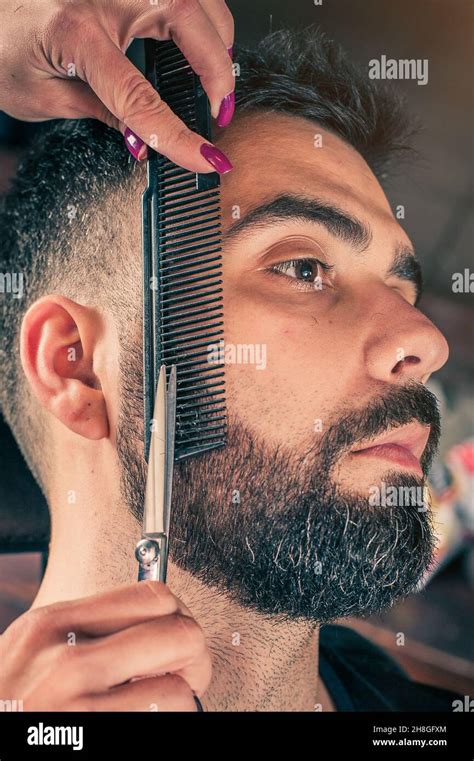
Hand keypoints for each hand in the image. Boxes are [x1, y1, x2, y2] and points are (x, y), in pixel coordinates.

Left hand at [0, 0, 233, 171]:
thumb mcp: (44, 96)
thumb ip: (101, 113)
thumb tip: (143, 139)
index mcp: (75, 30)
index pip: (140, 96)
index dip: (177, 134)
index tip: (205, 159)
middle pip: (188, 19)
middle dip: (217, 70)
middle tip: (219, 113)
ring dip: (215, 40)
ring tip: (213, 83)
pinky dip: (199, 21)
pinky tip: (196, 48)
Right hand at [0, 581, 211, 710]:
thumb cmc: (8, 703)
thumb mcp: (30, 652)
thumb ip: (83, 629)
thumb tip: (154, 620)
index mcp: (51, 625)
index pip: (154, 596)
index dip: (178, 617)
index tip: (175, 639)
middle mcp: (66, 663)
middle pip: (180, 635)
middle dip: (194, 658)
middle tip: (185, 678)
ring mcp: (80, 709)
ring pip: (179, 690)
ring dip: (179, 702)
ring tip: (161, 707)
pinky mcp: (96, 740)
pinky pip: (163, 722)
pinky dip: (166, 722)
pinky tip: (145, 721)